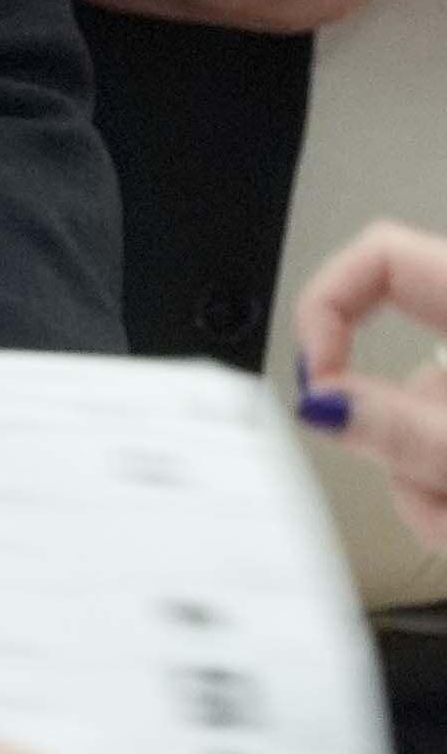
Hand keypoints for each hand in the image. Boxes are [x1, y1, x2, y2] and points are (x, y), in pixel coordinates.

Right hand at [293, 221, 446, 538]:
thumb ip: (405, 431)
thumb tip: (321, 402)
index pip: (380, 258)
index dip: (329, 307)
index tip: (318, 376)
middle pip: (394, 367)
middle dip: (389, 439)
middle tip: (412, 483)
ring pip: (419, 425)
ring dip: (422, 485)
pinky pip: (440, 448)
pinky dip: (443, 494)